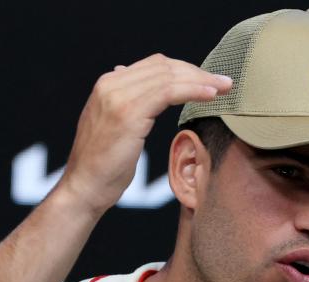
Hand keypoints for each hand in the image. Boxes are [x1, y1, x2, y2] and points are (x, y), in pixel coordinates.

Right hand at [55, 53, 231, 214]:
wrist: (84, 189)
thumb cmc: (102, 167)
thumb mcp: (114, 127)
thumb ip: (124, 102)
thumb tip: (133, 81)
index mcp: (107, 85)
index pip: (154, 65)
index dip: (185, 70)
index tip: (208, 82)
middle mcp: (110, 84)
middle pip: (164, 66)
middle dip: (197, 73)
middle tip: (224, 82)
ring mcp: (117, 97)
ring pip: (169, 77)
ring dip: (202, 80)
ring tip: (225, 88)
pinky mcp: (128, 113)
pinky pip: (168, 92)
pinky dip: (193, 90)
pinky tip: (211, 96)